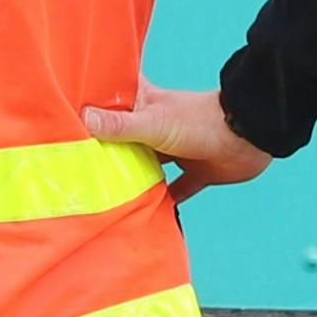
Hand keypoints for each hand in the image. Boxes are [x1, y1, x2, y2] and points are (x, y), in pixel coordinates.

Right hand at [83, 87, 272, 204]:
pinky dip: (165, 201)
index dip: (94, 106)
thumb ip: (119, 126)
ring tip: (103, 193)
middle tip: (76, 166)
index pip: (115, 101)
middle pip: (127, 139)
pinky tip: (146, 215)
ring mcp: (178, 149)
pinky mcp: (197, 172)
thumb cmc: (199, 122)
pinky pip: (177, 189)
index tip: (66, 118)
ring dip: (133, 177)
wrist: (250, 137)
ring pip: (149, 165)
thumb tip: (82, 118)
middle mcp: (158, 126)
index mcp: (147, 105)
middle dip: (107, 150)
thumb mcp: (154, 123)